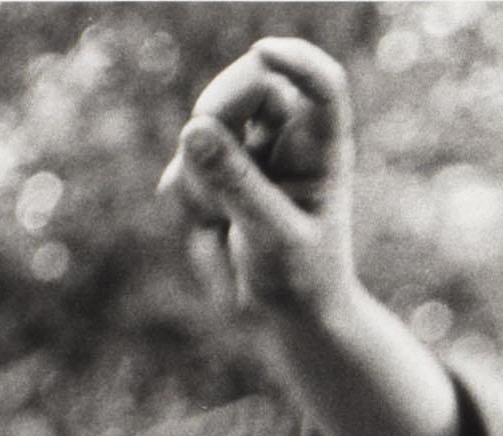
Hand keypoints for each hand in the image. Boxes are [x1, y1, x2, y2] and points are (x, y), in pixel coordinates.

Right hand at [162, 37, 361, 328]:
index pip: (321, 86)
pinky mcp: (211, 172)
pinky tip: (215, 241)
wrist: (288, 316)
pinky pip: (180, 170)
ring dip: (201, 183)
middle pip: (247, 86)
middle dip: (216, 114)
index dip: (296, 61)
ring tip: (226, 231)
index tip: (264, 51)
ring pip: (203, 130)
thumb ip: (237, 185)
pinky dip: (188, 207)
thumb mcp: (273, 238)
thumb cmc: (302, 280)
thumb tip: (195, 128)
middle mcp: (286, 140)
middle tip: (201, 148)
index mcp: (322, 149)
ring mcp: (246, 152)